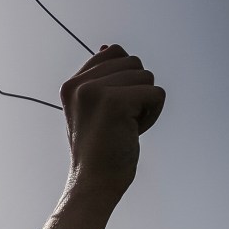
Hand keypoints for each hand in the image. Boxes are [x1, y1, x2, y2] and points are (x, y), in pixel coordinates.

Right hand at [60, 44, 164, 200]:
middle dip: (137, 91)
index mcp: (71, 84)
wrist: (94, 182)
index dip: (125, 78)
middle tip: (119, 120)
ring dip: (146, 104)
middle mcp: (79, 84)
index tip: (113, 107)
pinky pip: (156, 93)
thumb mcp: (92, 107)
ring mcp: (94, 91)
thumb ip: (101, 77)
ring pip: (147, 77)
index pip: (114, 52)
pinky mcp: (115, 102)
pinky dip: (153, 114)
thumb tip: (108, 46)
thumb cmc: (99, 149)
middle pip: (134, 62)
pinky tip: (133, 131)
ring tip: (125, 126)